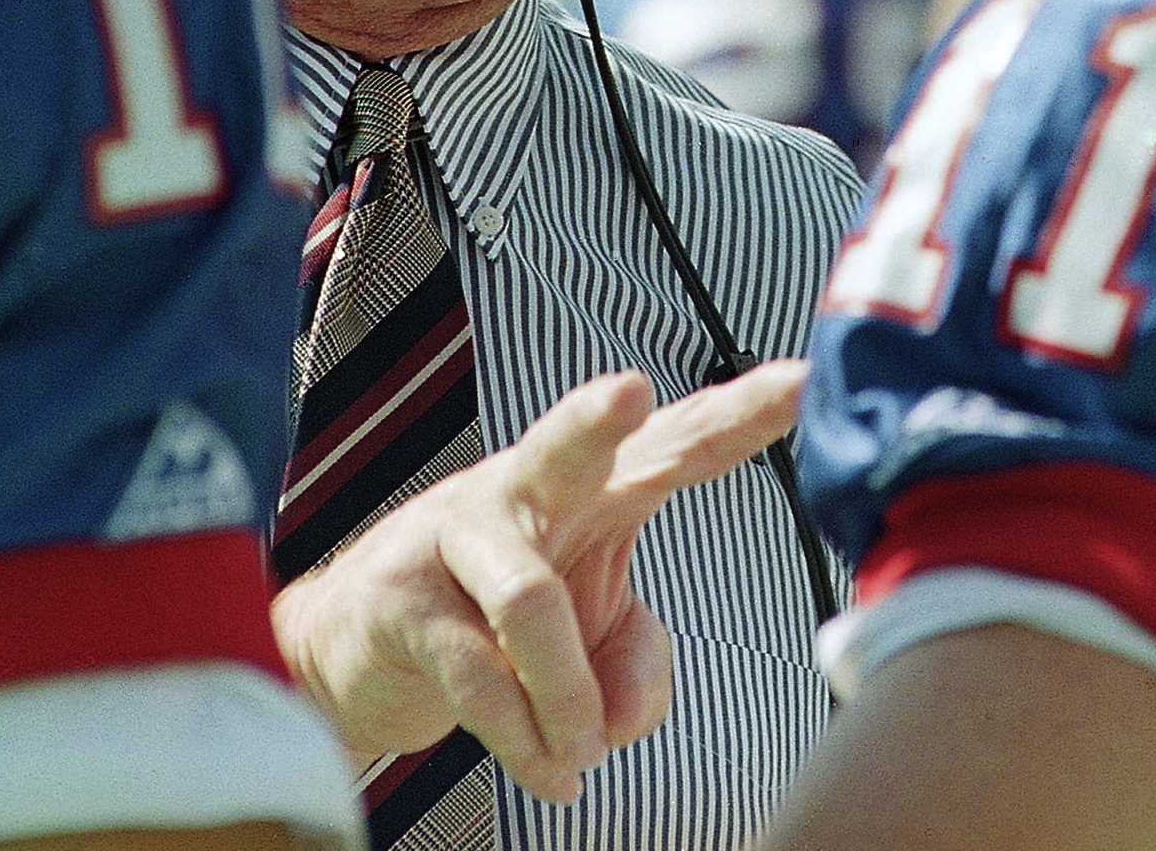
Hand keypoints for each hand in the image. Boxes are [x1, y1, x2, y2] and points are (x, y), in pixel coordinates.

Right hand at [270, 359, 805, 802]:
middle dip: (599, 417)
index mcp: (587, 488)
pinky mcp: (402, 605)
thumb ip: (636, 669)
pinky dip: (525, 740)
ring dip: (567, 697)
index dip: (734, 415)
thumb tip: (616, 719)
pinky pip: (479, 678)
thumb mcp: (592, 647)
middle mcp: (520, 493)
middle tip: (629, 390)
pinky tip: (552, 772)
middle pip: (565, 444)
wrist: (355, 649)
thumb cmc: (496, 624)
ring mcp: (453, 540)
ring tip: (584, 751)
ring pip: (529, 602)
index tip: (800, 383)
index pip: (669, 444)